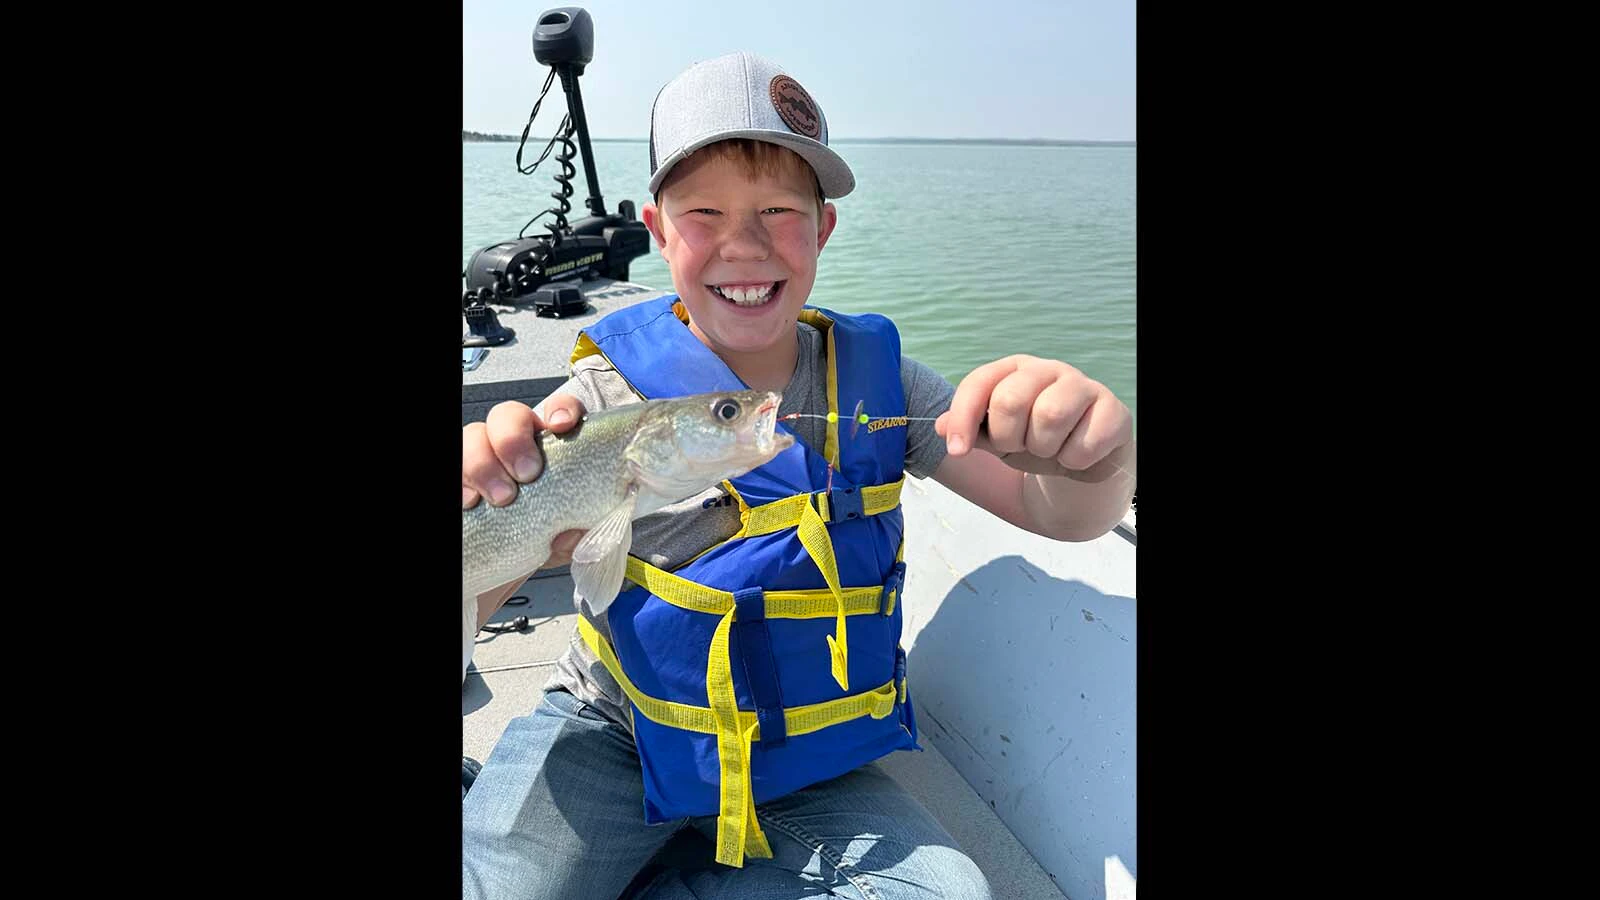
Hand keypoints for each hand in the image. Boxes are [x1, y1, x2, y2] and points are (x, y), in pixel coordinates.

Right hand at [463, 394, 589, 567]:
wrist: (503, 564)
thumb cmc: (539, 539)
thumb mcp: (563, 541)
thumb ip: (573, 536)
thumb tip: (570, 534)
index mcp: (552, 448)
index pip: (560, 411)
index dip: (562, 408)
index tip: (562, 425)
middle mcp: (515, 444)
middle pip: (508, 415)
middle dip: (513, 438)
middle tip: (527, 474)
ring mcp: (482, 457)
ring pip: (473, 435)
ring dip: (483, 463)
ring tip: (499, 498)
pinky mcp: (460, 478)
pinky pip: (452, 465)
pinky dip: (460, 481)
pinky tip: (469, 503)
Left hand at [935, 355, 1132, 479]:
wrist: (1082, 461)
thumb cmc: (1035, 440)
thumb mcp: (995, 438)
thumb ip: (969, 429)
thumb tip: (941, 427)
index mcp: (1014, 370)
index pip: (979, 383)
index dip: (963, 418)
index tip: (957, 451)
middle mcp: (1048, 370)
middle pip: (1011, 400)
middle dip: (1008, 438)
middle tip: (1019, 446)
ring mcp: (1083, 386)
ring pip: (1049, 417)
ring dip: (1043, 449)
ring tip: (1049, 448)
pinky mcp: (1113, 410)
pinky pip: (1084, 443)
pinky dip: (1074, 460)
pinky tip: (1077, 455)